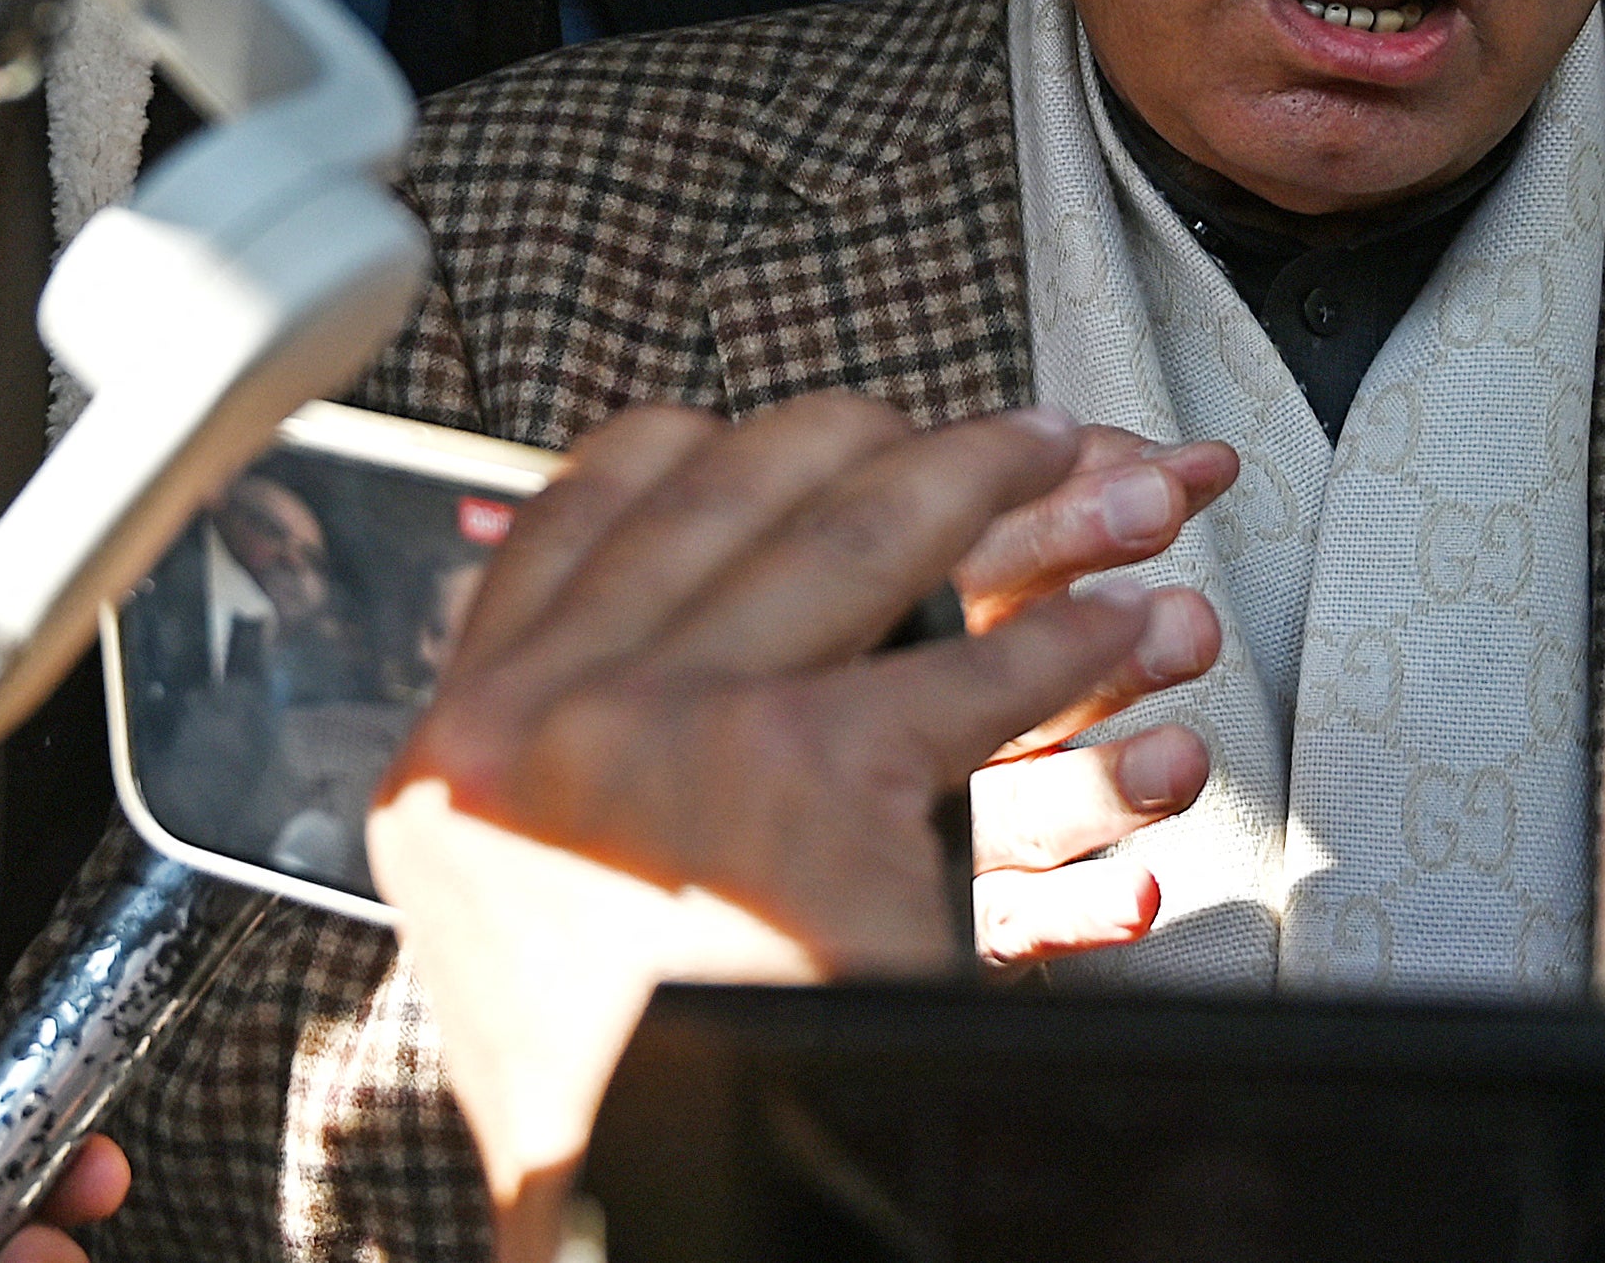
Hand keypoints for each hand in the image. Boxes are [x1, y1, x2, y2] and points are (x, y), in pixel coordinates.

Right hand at [363, 396, 1215, 1257]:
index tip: (831, 422)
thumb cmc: (610, 1087)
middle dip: (912, 447)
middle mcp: (548, 718)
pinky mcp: (806, 789)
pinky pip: (972, 678)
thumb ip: (564, 753)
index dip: (727, 441)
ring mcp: (673, 741)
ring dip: (1028, 512)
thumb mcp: (515, 897)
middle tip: (1034, 435)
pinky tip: (1139, 624)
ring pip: (873, 551)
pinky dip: (1076, 643)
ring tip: (1128, 495)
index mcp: (465, 737)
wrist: (638, 1220)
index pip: (587, 507)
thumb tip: (654, 611)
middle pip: (752, 499)